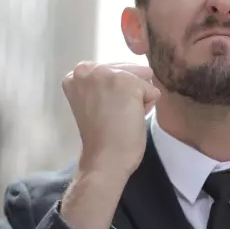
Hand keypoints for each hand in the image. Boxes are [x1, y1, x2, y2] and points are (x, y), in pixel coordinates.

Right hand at [62, 62, 160, 180]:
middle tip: (112, 117)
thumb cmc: (102, 137)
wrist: (104, 160)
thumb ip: (105, 84)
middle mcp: (87, 68)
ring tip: (120, 118)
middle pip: (129, 70)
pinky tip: (129, 120)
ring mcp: (107, 73)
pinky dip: (147, 107)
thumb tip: (146, 71)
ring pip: (142, 79)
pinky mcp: (128, 83)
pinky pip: (153, 91)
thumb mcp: (95, 100)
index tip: (103, 111)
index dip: (116, 93)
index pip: (113, 70)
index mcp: (76, 74)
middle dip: (128, 93)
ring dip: (138, 99)